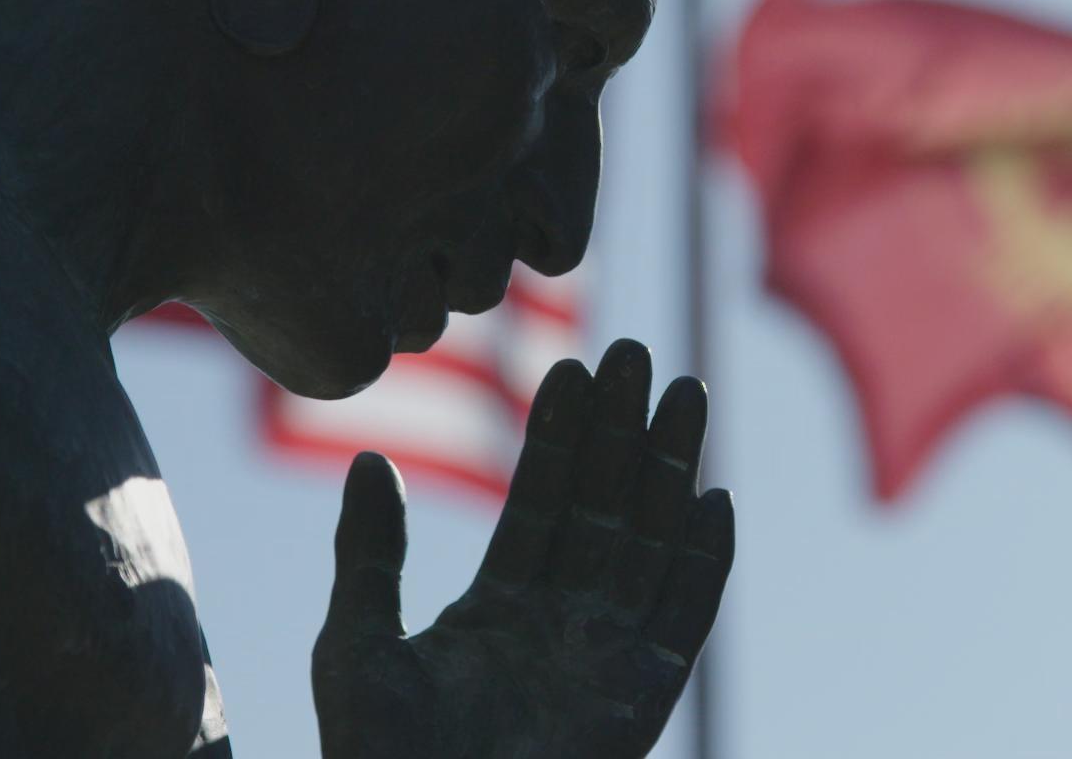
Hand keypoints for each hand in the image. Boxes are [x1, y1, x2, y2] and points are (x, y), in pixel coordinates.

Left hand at [312, 340, 734, 758]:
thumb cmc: (377, 758)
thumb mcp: (355, 641)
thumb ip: (370, 553)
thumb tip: (372, 458)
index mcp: (498, 609)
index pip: (541, 502)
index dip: (560, 436)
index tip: (575, 366)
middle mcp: (561, 624)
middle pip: (606, 507)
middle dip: (625, 432)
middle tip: (641, 354)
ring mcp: (605, 658)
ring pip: (651, 543)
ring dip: (672, 470)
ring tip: (687, 394)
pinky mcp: (642, 699)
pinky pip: (683, 618)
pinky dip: (704, 563)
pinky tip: (716, 500)